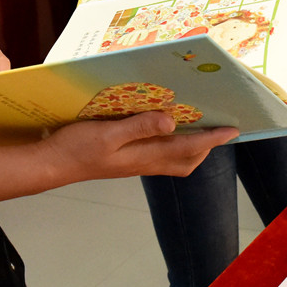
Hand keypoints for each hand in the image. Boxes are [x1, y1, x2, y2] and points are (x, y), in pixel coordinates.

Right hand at [44, 110, 237, 179]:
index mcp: (144, 156)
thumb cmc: (78, 148)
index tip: (233, 130)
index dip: (212, 140)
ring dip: (192, 146)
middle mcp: (145, 162)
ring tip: (200, 126)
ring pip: (174, 159)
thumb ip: (139, 127)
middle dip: (206, 146)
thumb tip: (172, 121)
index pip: (188, 148)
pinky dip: (172, 144)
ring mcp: (136, 163)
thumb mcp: (108, 134)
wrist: (53, 164)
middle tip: (219, 127)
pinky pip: (160, 155)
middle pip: (187, 160)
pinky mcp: (126, 160)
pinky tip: (167, 129)